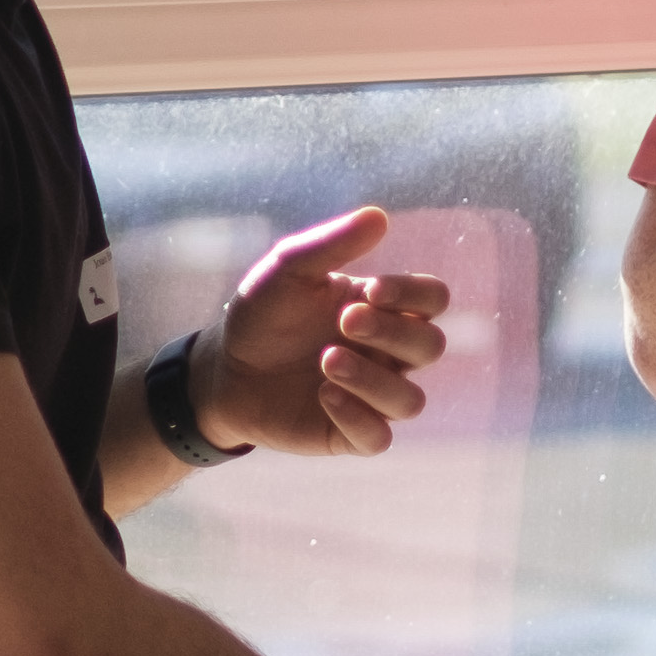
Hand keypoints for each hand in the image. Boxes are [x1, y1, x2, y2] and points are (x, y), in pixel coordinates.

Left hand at [196, 205, 452, 456]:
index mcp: (383, 310)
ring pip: (410, 401)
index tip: (372, 290)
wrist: (223, 368)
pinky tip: (324, 394)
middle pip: (431, 347)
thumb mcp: (289, 269)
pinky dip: (358, 416)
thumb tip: (379, 216)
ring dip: (373, 379)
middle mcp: (387, 355)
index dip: (414, 296)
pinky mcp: (347, 434)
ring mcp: (371, 397)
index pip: (433, 301)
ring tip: (327, 360)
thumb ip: (332, 244)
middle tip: (345, 320)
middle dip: (392, 333)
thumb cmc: (263, 313)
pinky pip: (379, 438)